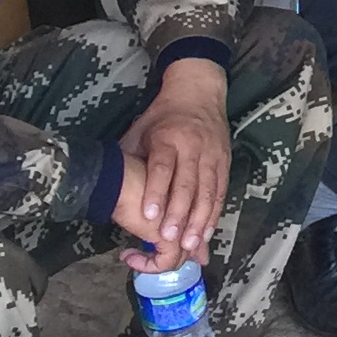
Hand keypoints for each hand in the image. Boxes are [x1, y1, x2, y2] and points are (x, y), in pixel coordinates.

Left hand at [114, 57, 231, 276]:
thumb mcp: (139, 131)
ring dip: (200, 220)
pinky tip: (207, 232)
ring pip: (209, 192)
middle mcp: (194, 147)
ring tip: (191, 244)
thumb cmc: (163, 115)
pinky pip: (221, 192)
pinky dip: (215, 213)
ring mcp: (213, 155)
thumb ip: (130, 159)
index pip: (163, 168)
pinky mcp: (225, 163)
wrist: (199, 92)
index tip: (149, 216)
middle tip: (171, 240)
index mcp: (169, 138)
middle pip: (188, 185)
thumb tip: (111, 187)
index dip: (156, 192)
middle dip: (180, 214)